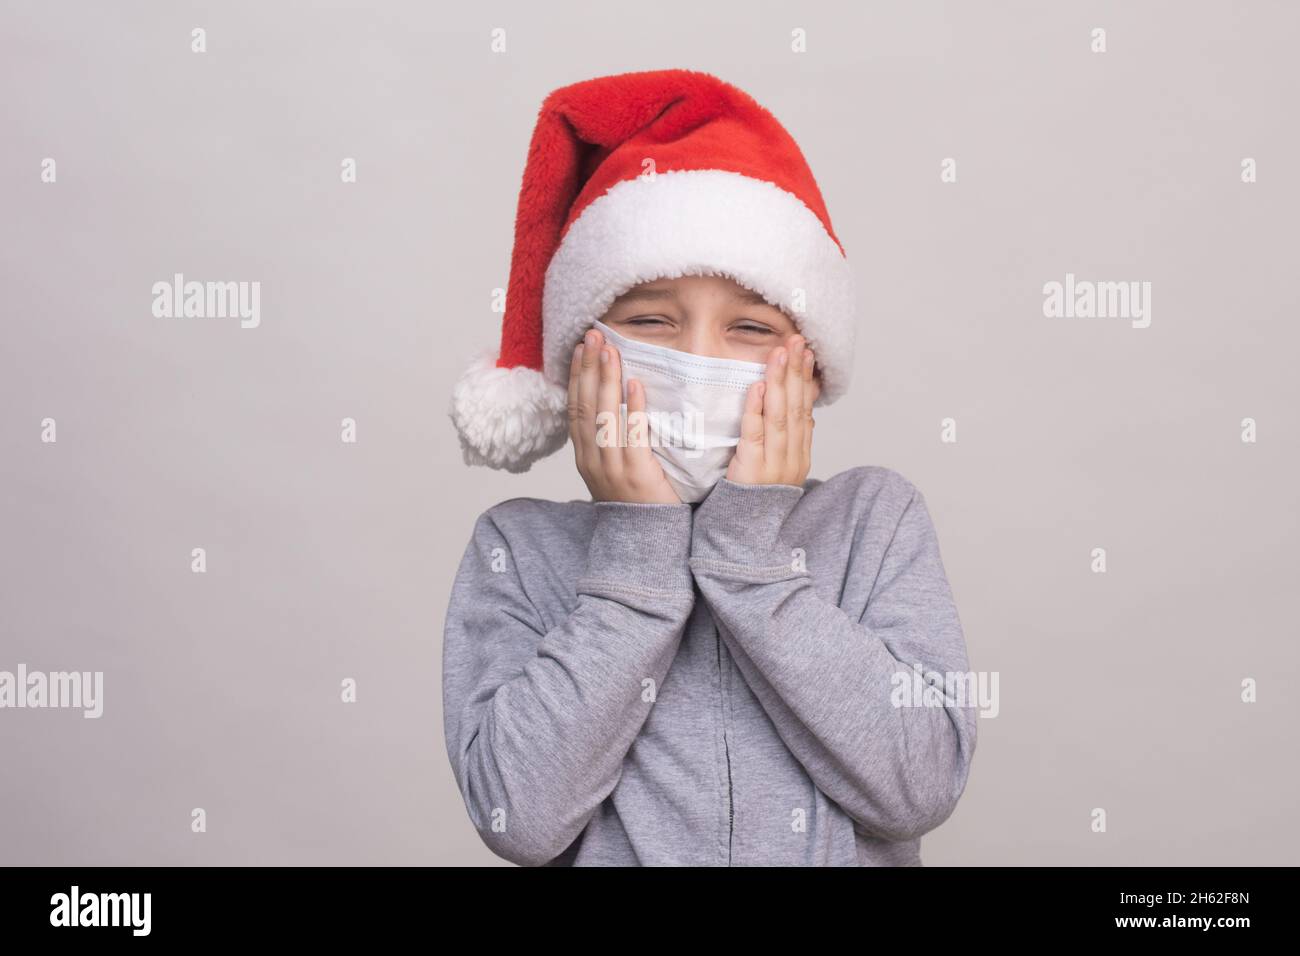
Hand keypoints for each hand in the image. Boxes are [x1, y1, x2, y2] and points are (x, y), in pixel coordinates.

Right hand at [568, 328, 680, 504]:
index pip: (574, 407)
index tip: (580, 348)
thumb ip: (610, 440)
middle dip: (588, 367)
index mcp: (584, 456)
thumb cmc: (634, 501)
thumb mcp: (612, 469)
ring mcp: (612, 467)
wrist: (645, 541)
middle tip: (593, 335)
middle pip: (585, 405)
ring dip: (606, 379)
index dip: (576, 376)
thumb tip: (613, 404)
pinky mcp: (636, 474)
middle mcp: (592, 459)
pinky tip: (635, 384)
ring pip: (604, 416)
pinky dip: (633, 408)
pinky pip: (633, 436)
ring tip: (611, 349)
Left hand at [726, 334, 818, 487]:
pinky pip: (755, 434)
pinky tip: (757, 386)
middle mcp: (792, 457)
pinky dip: (756, 408)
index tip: (806, 352)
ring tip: (779, 353)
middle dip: (796, 371)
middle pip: (795, 407)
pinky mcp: (752, 470)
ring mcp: (774, 464)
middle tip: (796, 340)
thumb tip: (807, 412)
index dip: (805, 379)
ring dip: (779, 381)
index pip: (805, 409)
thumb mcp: (779, 467)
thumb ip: (791, 440)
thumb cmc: (755, 499)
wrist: (744, 537)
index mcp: (800, 455)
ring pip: (779, 415)